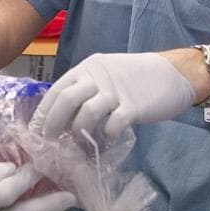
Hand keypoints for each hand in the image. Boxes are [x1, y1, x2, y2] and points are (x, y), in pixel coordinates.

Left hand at [30, 52, 195, 139]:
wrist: (173, 73)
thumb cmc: (136, 78)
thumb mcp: (106, 76)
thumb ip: (86, 90)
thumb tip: (62, 117)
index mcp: (88, 67)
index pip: (57, 89)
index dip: (44, 113)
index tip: (36, 132)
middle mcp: (99, 76)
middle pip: (66, 100)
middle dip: (53, 124)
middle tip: (50, 142)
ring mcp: (116, 91)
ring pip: (86, 113)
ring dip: (79, 131)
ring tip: (80, 141)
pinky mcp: (133, 106)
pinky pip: (113, 124)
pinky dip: (107, 134)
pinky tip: (110, 136)